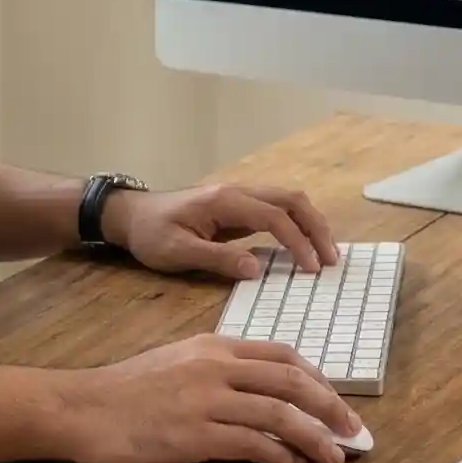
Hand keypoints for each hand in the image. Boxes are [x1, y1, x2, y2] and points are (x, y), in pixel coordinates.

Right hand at [51, 336, 360, 462]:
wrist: (81, 408)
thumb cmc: (126, 392)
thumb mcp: (177, 363)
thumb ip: (219, 371)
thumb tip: (262, 397)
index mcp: (214, 347)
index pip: (282, 355)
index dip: (317, 379)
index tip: (335, 402)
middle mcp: (215, 367)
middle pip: (291, 381)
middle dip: (330, 407)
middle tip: (353, 431)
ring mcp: (206, 400)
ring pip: (279, 414)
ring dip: (315, 437)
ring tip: (335, 458)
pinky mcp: (195, 434)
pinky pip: (252, 443)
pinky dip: (281, 456)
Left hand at [103, 182, 341, 277]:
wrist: (130, 215)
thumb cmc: (151, 234)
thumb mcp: (177, 251)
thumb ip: (216, 258)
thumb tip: (256, 269)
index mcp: (225, 202)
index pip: (274, 218)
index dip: (298, 243)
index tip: (312, 269)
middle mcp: (238, 192)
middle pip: (291, 200)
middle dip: (316, 228)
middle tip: (331, 261)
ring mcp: (239, 197)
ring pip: (287, 201)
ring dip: (310, 223)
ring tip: (325, 254)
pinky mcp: (237, 208)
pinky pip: (276, 210)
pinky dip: (297, 224)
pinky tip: (303, 246)